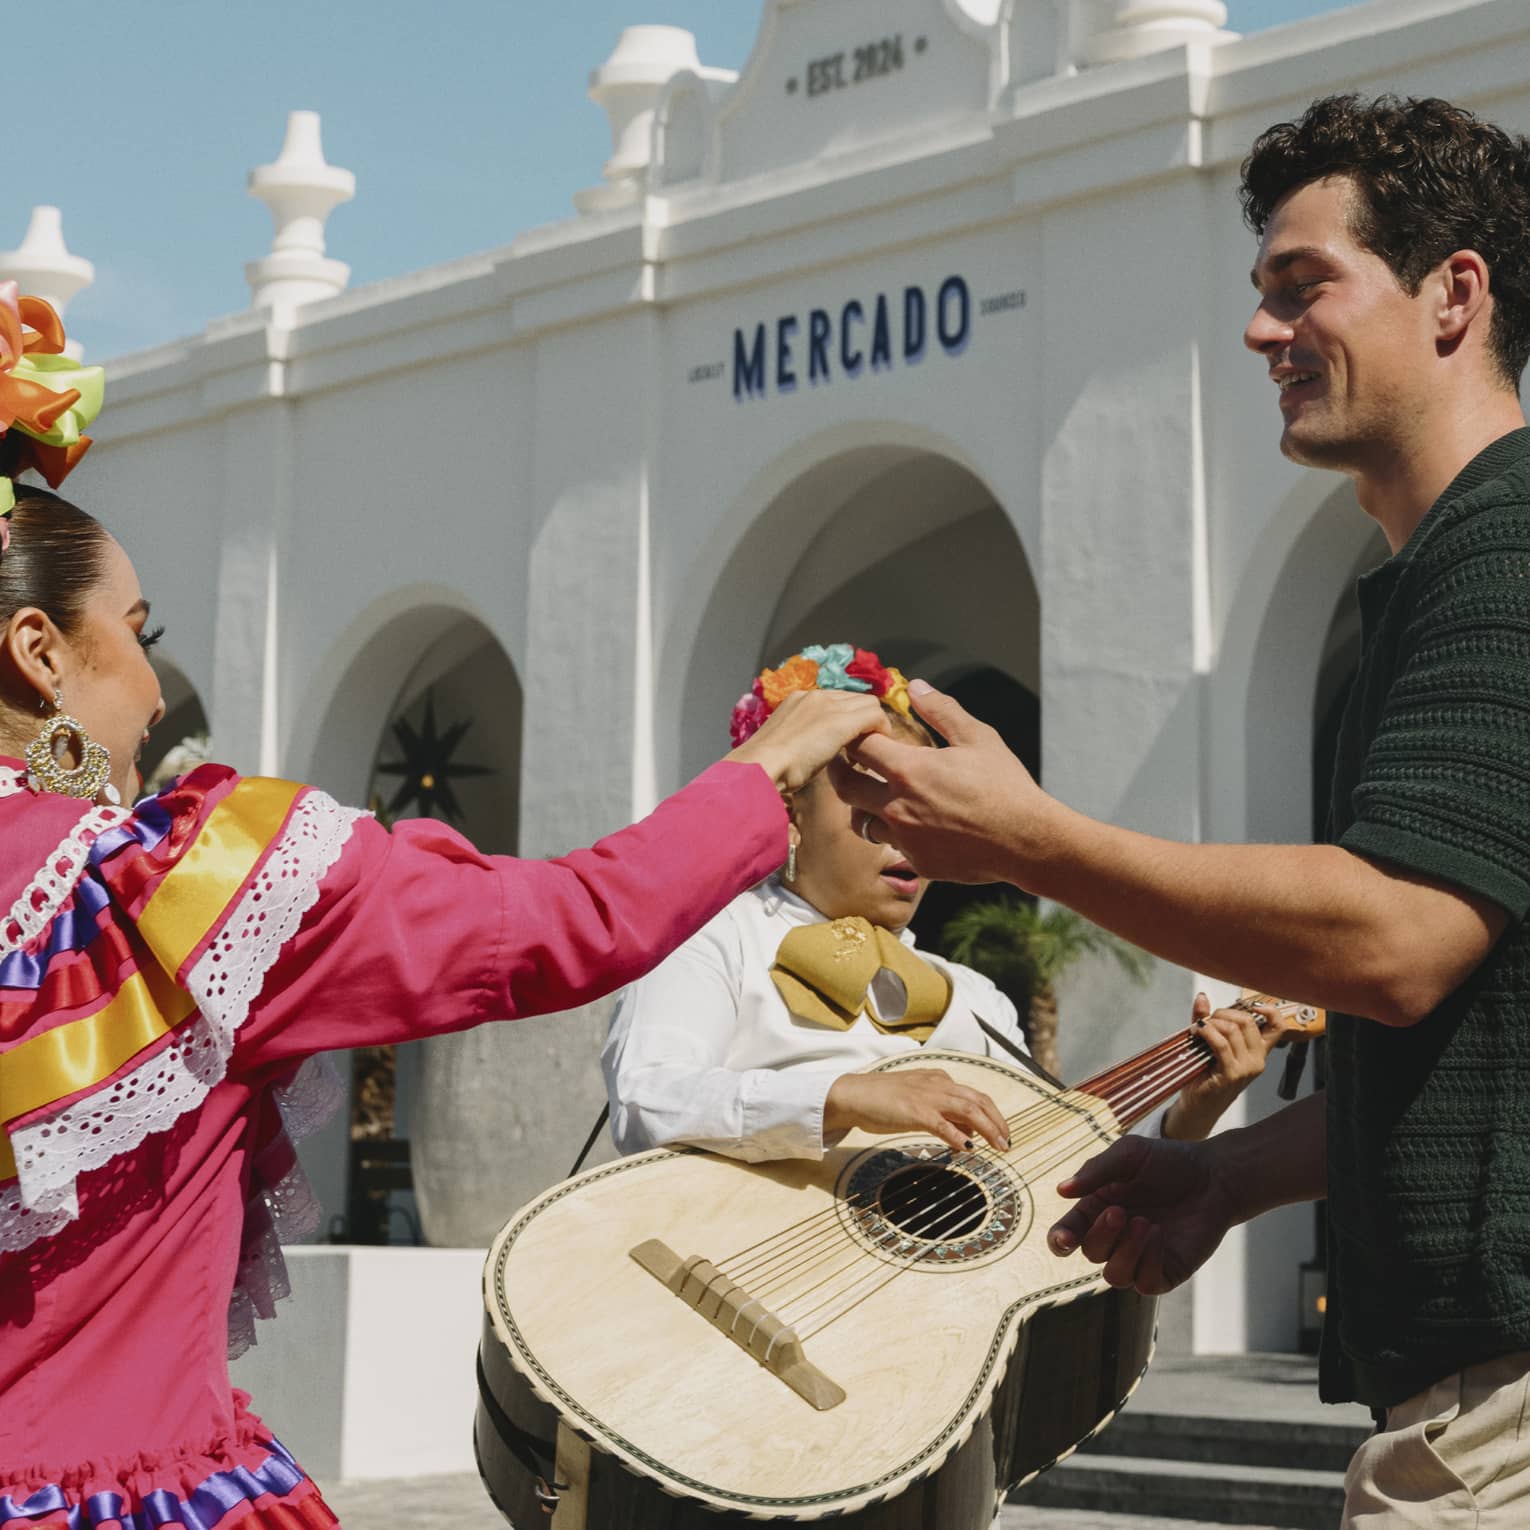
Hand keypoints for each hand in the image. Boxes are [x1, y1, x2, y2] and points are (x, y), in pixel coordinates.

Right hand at [728, 690, 891, 796]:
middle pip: (855, 699)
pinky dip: (880, 732)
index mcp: (798, 700)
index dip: (847, 719)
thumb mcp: (781, 747)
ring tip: (868, 754)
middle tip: (862, 750)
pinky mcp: (840, 721)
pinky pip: (875, 716)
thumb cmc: (764, 767)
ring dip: (873, 727)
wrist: (758, 768)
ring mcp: (828, 705)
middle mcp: (814, 695)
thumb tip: (810, 753)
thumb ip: (798, 741)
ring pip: (869, 704)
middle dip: (864, 721)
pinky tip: (874, 753)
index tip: (847, 744)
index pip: (836, 700)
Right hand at [825, 1069, 1010, 1153]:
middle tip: (1008, 1143)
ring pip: (968, 1110)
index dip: (993, 1114)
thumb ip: (943, 1113)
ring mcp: (927, 1097)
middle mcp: (937, 1084)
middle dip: (998, 1122)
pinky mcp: (915, 1112)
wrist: (853, 1095)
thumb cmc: (882, 1100)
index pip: (975, 1095)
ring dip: (988, 1129)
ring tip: (999, 1147)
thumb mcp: (918, 1102)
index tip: (1002, 1133)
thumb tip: (968, 1133)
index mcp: (938, 1080)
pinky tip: (968, 1149)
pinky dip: (959, 1136)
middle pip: (979, 1101)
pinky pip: (943, 1124)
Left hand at [826, 681, 1057, 884]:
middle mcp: (897, 806)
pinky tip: (909, 822)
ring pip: (860, 821)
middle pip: (845, 786)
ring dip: (862, 806)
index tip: (860, 733)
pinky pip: (891, 844)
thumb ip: (942, 711)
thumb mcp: (977, 738)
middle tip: (843, 762)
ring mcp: (904, 838)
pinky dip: (893, 831)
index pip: (859, 746)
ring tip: (872, 795)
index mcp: (908, 770)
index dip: (855, 736)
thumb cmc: (1005, 786)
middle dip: (840, 770)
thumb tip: (916, 687)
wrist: (1026, 841)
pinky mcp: (917, 861)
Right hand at [1046, 1133, 1236, 1294]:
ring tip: (1146, 1223)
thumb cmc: (1168, 1161)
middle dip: (1102, 1235)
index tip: (1066, 1238)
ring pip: (1114, 1276)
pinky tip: (1160, 1235)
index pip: (1067, 1235)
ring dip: (1126, 1251)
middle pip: (1090, 1253)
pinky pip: (1144, 1284)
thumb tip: (1061, 1191)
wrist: (1214, 1176)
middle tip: (1121, 1212)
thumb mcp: (1128, 1154)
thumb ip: (1095, 1171)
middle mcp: (1114, 1238)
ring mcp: (1140, 1257)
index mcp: (1097, 1210)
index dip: (1060, 1240)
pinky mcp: (1165, 1271)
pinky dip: (1148, 1262)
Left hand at [1161, 994, 1281, 1140]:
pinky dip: (1206, 1032)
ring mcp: (1246, 1068)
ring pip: (1232, 1030)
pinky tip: (1196, 1032)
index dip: (1270, 1011)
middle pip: (1248, 1021)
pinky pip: (1220, 1044)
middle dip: (1223, 1013)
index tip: (1252, 1005)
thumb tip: (1202, 997)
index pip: (1278, 1027)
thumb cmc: (1205, 1074)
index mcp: (1258, 1051)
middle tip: (1207, 1019)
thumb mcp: (1209, 1042)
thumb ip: (1207, 1019)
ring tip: (1198, 1028)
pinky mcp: (1231, 1074)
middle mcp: (1257, 1059)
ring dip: (1211, 1023)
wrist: (1198, 1105)